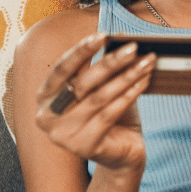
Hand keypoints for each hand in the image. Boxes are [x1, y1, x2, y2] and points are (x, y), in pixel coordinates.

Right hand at [34, 32, 155, 172]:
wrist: (120, 156)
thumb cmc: (108, 118)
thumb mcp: (100, 89)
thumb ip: (101, 69)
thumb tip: (120, 39)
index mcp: (44, 97)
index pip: (61, 68)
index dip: (81, 50)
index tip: (103, 35)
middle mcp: (47, 117)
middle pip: (82, 82)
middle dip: (110, 62)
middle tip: (133, 47)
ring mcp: (64, 134)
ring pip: (99, 97)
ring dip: (126, 76)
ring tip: (146, 62)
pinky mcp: (84, 146)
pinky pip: (110, 113)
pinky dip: (129, 94)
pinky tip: (144, 81)